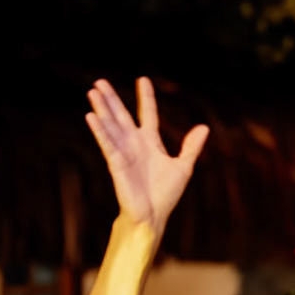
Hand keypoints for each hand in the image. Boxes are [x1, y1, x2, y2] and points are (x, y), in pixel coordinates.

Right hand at [85, 78, 207, 235]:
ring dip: (101, 109)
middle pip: (122, 116)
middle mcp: (134, 144)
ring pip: (110, 126)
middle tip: (100, 81)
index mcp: (150, 143)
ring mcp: (123, 152)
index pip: (148, 114)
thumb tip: (203, 127)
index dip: (146, 97)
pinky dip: (99, 130)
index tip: (142, 79)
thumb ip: (191, 146)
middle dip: (112, 99)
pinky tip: (91, 116)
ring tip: (92, 91)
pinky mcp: (116, 163)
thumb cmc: (165, 194)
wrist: (153, 215)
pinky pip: (106, 143)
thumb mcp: (183, 166)